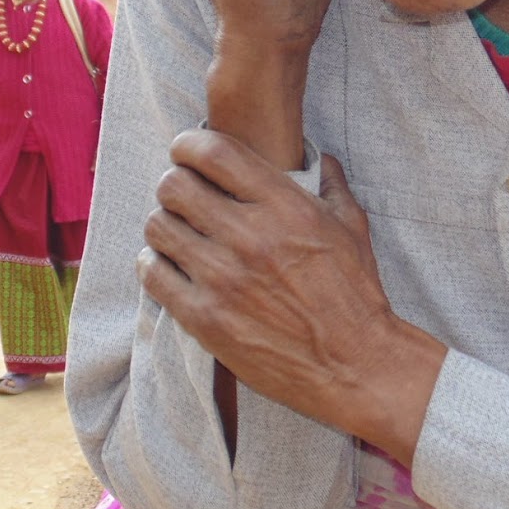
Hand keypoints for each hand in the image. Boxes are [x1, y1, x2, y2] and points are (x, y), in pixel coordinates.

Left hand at [138, 131, 443, 462]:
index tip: (187, 151)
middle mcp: (249, 236)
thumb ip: (332, 186)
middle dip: (175, 183)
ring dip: (164, 224)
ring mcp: (222, 278)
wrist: (355, 364)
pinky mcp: (204, 318)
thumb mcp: (352, 228)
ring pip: (157, 227)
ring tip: (179, 232)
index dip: (189, 144)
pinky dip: (154, 264)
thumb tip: (322, 158)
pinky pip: (152, 274)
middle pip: (174, 185)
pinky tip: (170, 265)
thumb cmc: (356, 294)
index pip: (213, 152)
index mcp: (284, 206)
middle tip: (184, 195)